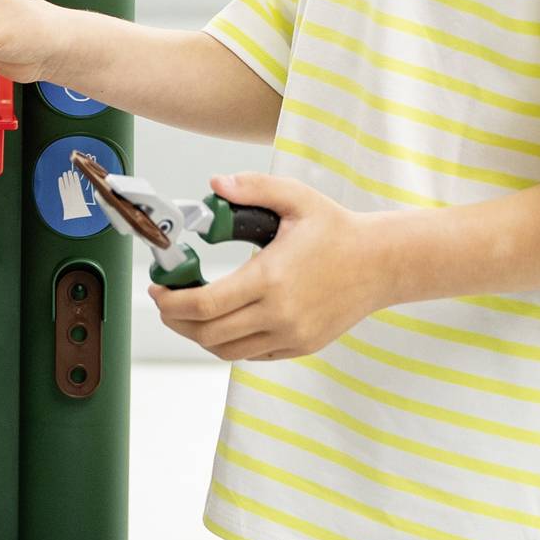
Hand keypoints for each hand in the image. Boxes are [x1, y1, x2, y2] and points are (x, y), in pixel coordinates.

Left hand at [150, 172, 394, 360]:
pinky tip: (222, 321)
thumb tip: (215, 184)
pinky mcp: (300, 346)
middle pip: (208, 333)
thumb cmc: (337, 229)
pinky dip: (228, 343)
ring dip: (199, 334)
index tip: (158, 290)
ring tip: (188, 313)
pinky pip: (251, 355)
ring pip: (226, 350)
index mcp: (271, 278)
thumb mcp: (296, 198)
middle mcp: (279, 314)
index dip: (171, 301)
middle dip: (176, 319)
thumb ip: (253, 187)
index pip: (205, 303)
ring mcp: (291, 335)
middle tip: (166, 302)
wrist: (382, 263)